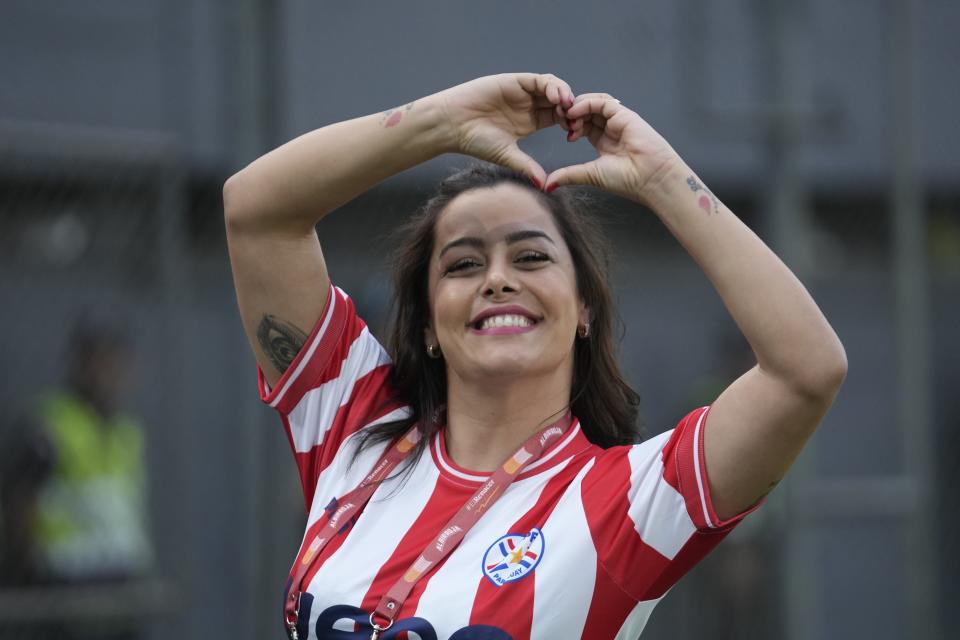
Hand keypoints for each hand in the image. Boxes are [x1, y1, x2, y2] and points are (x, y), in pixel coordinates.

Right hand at [434, 73, 576, 187]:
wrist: (452, 124)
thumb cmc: (474, 141)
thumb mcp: (506, 155)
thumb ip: (527, 166)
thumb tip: (545, 185)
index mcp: (529, 123)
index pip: (558, 118)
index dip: (569, 123)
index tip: (573, 134)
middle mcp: (527, 106)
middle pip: (559, 102)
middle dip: (570, 109)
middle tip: (575, 120)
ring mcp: (521, 92)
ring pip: (552, 88)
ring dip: (563, 95)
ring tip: (567, 107)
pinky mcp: (513, 81)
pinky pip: (538, 80)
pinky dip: (550, 86)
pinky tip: (555, 97)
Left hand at [543, 93, 679, 203]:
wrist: (650, 178)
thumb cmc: (626, 180)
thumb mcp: (590, 175)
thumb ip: (568, 175)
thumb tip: (547, 185)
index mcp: (604, 142)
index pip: (583, 126)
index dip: (570, 126)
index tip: (563, 134)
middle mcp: (611, 129)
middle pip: (587, 113)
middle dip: (571, 115)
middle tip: (560, 120)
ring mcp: (618, 120)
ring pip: (594, 104)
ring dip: (578, 107)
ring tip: (565, 115)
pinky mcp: (625, 114)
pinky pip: (603, 102)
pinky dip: (587, 104)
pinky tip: (574, 112)